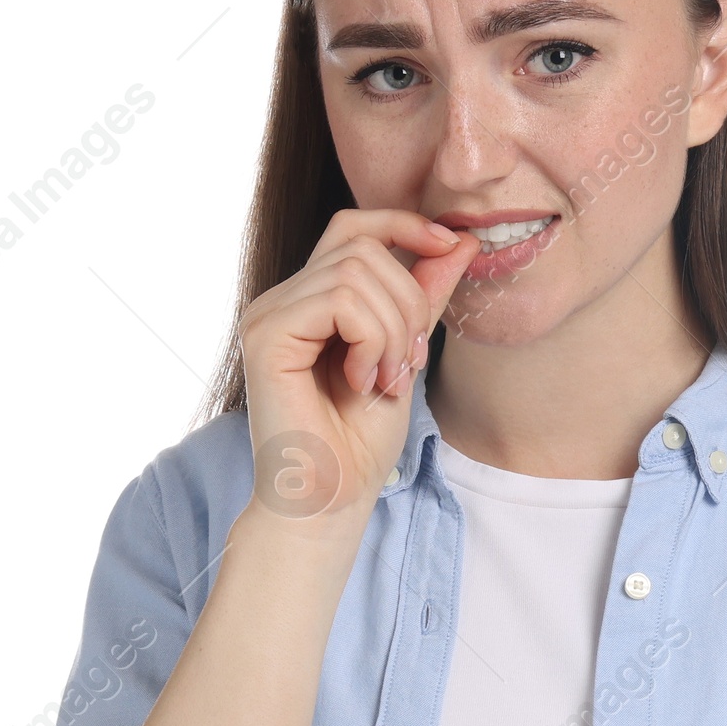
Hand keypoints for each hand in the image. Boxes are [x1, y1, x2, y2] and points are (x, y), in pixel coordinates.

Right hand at [238, 209, 476, 522]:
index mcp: (311, 301)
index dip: (402, 225)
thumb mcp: (407, 356)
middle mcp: (282, 300)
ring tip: (386, 380)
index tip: (451, 245)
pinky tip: (362, 381)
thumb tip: (460, 242)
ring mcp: (268, 314)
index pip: (353, 227)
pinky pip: (339, 301)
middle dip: (409, 302)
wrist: (329, 501)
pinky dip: (371, 340)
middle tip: (410, 364)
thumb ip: (424, 299)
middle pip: (363, 248)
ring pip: (356, 272)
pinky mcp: (266, 335)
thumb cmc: (359, 443)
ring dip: (393, 329)